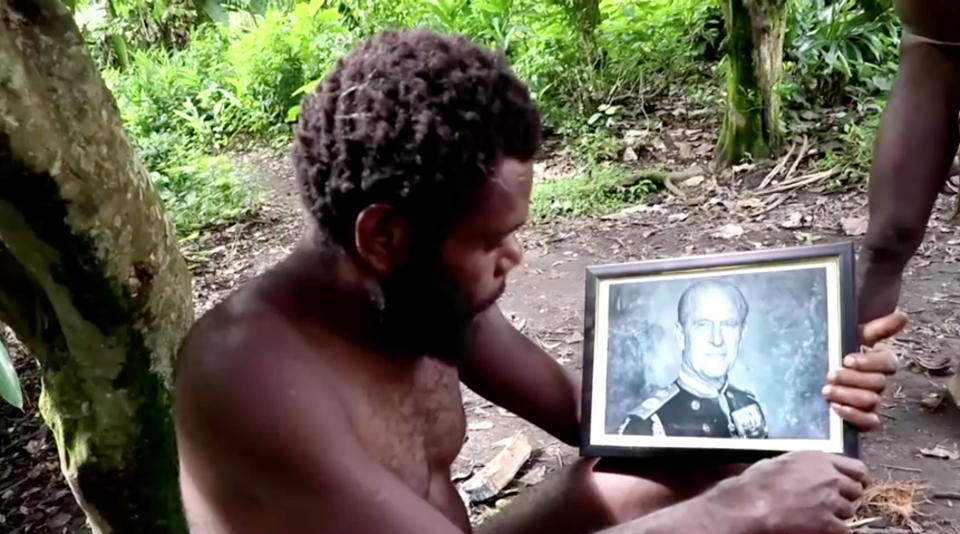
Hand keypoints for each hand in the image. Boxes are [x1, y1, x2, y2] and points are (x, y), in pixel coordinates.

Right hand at [706, 451, 865, 533]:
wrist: (752, 504)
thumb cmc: (758, 482)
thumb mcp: (781, 461)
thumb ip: (803, 464)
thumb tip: (806, 469)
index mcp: (819, 459)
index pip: (856, 468)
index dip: (856, 478)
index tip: (853, 483)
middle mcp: (830, 478)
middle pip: (856, 490)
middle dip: (847, 497)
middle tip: (834, 503)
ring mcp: (831, 501)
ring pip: (851, 511)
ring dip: (840, 514)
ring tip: (823, 516)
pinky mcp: (828, 523)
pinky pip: (844, 530)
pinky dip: (836, 530)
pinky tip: (824, 529)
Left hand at [823, 311, 905, 430]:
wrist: (814, 371)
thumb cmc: (836, 351)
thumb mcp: (851, 336)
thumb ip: (876, 329)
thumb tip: (902, 316)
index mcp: (880, 362)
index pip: (887, 363)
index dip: (869, 362)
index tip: (847, 359)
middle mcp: (879, 383)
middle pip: (877, 383)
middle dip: (852, 379)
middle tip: (830, 374)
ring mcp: (872, 402)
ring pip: (871, 401)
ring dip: (847, 396)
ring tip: (826, 390)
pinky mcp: (863, 419)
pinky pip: (870, 423)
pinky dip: (854, 416)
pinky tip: (835, 408)